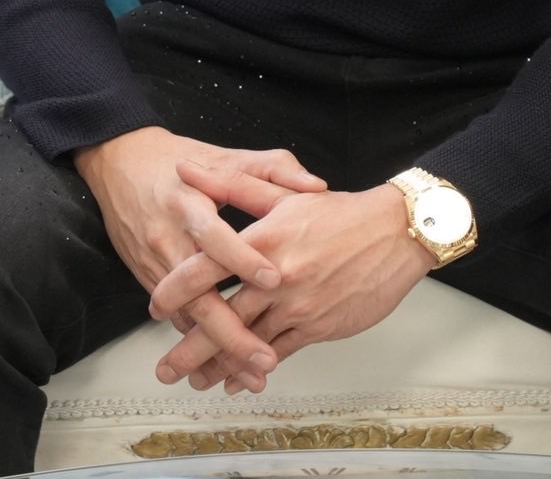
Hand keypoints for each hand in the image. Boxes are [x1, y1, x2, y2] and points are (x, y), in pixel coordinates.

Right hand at [73, 127, 326, 387]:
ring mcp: (156, 263)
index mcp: (190, 203)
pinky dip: (200, 341)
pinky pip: (177, 317)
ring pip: (187, 316)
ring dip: (218, 349)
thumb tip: (316, 185)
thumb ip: (272, 169)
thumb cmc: (176, 160)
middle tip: (264, 358)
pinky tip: (224, 363)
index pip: (216, 237)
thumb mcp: (224, 156)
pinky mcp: (149, 278)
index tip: (274, 280)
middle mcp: (169, 238)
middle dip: (231, 333)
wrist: (119, 164)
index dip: (243, 259)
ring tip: (252, 373)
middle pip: (197, 295)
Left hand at [151, 162, 432, 393]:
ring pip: (247, 342)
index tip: (156, 305)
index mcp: (264, 239)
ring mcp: (298, 306)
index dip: (177, 289)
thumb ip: (231, 185)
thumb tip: (188, 171)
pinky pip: (278, 353)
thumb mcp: (284, 192)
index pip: (208, 268)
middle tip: (164, 368)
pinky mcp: (318, 326)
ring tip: (193, 379)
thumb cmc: (340, 213)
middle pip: (222, 316)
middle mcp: (277, 277)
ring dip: (217, 364)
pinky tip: (238, 378)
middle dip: (188, 347)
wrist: (394, 233)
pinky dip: (254, 368)